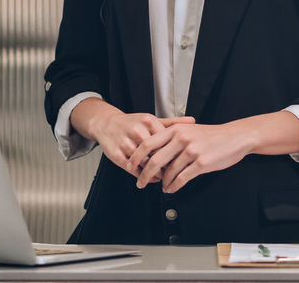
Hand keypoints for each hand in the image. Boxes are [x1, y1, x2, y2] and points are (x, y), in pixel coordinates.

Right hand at [71, 99, 193, 176]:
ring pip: (144, 162)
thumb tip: (192, 121)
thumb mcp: (151, 119)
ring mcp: (125, 142)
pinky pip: (131, 168)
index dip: (174, 153)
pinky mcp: (115, 154)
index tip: (180, 161)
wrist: (106, 123)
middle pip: (156, 152)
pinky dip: (140, 175)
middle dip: (165, 164)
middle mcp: (136, 130)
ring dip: (154, 172)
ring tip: (162, 178)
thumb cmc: (131, 123)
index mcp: (148, 121)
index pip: (166, 140)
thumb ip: (172, 122)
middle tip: (173, 173)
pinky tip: (146, 177)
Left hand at [128, 122, 249, 192]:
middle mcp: (181, 138)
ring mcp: (191, 151)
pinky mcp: (201, 163)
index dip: (136, 156)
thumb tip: (154, 153)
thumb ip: (172, 138)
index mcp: (175, 129)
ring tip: (161, 187)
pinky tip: (171, 188)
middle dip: (144, 174)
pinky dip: (174, 186)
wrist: (235, 137)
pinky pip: (182, 178)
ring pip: (168, 171)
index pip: (148, 143)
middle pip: (154, 159)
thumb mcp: (189, 130)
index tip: (130, 165)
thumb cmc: (212, 135)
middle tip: (140, 183)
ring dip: (162, 183)